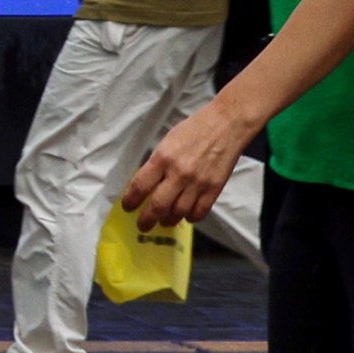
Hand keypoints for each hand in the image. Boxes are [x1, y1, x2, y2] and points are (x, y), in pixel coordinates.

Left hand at [124, 97, 253, 231]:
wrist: (225, 127)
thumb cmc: (193, 130)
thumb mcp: (166, 143)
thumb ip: (157, 164)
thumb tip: (147, 184)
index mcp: (162, 158)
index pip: (140, 185)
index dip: (131, 200)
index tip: (127, 207)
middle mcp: (179, 174)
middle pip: (158, 205)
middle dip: (147, 219)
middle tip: (142, 225)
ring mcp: (198, 183)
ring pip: (179, 212)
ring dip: (169, 220)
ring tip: (164, 221)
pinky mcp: (215, 189)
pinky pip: (200, 211)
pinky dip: (191, 217)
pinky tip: (186, 216)